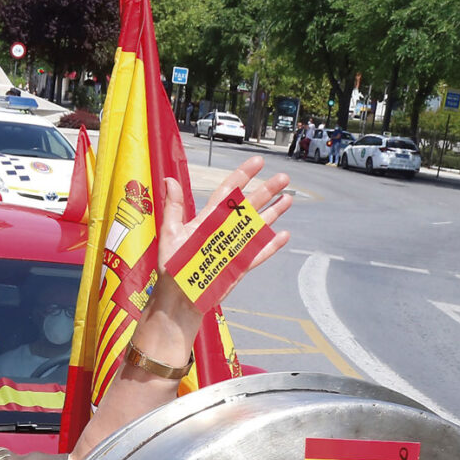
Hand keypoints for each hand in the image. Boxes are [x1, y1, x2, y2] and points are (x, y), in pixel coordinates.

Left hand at [144, 154, 293, 331]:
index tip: (258, 162)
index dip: (243, 175)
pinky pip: (258, 253)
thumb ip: (174, 207)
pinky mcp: (239, 265)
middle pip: (249, 205)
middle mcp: (223, 229)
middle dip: (266, 190)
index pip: (228, 191)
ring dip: (273, 212)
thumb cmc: (171, 266)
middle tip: (284, 177)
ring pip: (257, 225)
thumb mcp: (170, 232)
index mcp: (207, 219)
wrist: (178, 297)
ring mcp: (233, 247)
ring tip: (289, 198)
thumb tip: (170, 179)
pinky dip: (271, 245)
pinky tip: (284, 235)